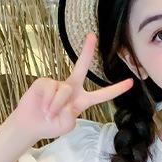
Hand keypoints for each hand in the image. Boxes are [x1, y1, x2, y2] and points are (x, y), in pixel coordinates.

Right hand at [10, 33, 133, 143]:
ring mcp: (58, 83)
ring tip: (48, 113)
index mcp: (82, 101)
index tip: (130, 82)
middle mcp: (72, 88)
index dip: (116, 89)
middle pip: (82, 68)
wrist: (31, 125)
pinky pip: (51, 88)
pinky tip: (43, 106)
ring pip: (65, 90)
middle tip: (92, 36)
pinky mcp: (44, 82)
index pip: (102, 95)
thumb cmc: (50, 125)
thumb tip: (65, 100)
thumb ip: (70, 115)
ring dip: (56, 105)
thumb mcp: (66, 126)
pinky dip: (48, 101)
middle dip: (86, 52)